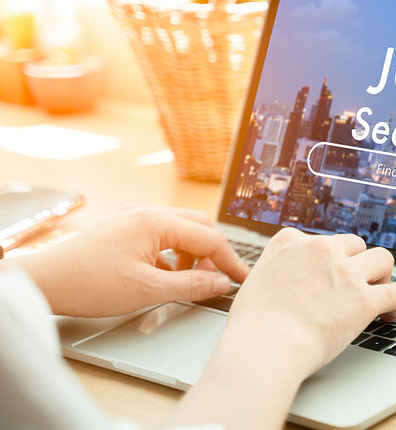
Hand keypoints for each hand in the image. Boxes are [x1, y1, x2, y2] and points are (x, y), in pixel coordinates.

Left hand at [9, 205, 249, 316]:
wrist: (45, 280)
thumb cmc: (90, 283)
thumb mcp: (148, 290)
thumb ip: (192, 285)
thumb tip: (221, 283)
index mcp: (158, 222)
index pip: (210, 239)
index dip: (231, 262)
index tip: (244, 280)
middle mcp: (148, 212)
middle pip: (199, 226)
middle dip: (212, 253)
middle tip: (214, 280)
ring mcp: (134, 217)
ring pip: (180, 229)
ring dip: (191, 253)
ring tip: (186, 280)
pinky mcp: (123, 227)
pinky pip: (160, 233)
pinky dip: (171, 252)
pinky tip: (162, 274)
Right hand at [170, 228, 395, 429]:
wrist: (265, 346)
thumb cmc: (253, 325)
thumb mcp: (254, 281)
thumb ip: (274, 271)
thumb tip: (280, 279)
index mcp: (290, 242)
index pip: (320, 239)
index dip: (328, 258)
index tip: (329, 272)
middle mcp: (320, 249)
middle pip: (354, 244)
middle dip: (356, 262)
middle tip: (355, 283)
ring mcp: (345, 272)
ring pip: (382, 258)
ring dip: (382, 274)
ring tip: (380, 290)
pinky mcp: (364, 298)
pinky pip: (395, 291)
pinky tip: (391, 313)